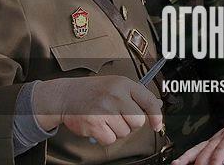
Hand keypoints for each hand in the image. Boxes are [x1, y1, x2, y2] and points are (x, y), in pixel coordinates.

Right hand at [33, 75, 163, 145]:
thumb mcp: (117, 85)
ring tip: (105, 119)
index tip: (157, 124)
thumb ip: (136, 95)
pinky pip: (110, 140)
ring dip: (116, 130)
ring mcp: (105, 110)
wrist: (65, 96)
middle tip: (118, 117)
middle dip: (130, 123)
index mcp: (124, 84)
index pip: (148, 101)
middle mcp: (116, 96)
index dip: (156, 115)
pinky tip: (98, 126)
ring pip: (124, 132)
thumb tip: (156, 105)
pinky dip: (105, 137)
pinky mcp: (94, 124)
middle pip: (138, 121)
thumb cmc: (93, 91)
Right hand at [173, 100, 223, 164]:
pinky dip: (186, 156)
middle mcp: (220, 138)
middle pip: (207, 151)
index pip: (223, 149)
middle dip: (201, 163)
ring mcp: (213, 140)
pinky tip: (178, 162)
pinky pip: (196, 149)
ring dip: (187, 158)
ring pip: (198, 149)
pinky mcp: (209, 144)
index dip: (216, 159)